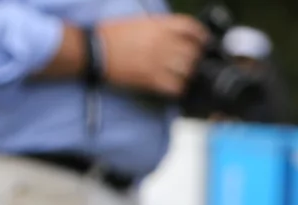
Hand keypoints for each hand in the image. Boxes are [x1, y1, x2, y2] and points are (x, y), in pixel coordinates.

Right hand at [95, 13, 210, 95]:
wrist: (93, 50)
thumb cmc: (112, 35)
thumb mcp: (139, 22)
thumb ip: (160, 27)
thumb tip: (178, 35)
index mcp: (159, 25)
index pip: (191, 27)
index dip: (201, 35)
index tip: (203, 41)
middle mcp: (162, 42)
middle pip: (193, 52)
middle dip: (194, 57)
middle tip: (190, 61)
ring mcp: (158, 62)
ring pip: (188, 71)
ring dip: (187, 74)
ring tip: (179, 74)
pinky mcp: (151, 79)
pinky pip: (176, 87)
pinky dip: (178, 88)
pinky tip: (172, 85)